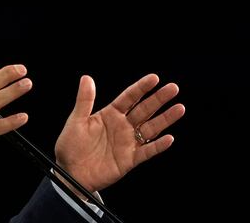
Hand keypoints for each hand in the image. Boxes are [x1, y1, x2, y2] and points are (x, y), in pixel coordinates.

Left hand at [54, 74, 185, 191]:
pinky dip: (158, 146)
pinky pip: (147, 151)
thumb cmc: (71, 145)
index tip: (154, 78)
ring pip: (150, 128)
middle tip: (173, 88)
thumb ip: (84, 100)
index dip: (141, 88)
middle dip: (158, 99)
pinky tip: (168, 138)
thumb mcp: (76, 120)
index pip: (129, 98)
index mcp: (109, 114)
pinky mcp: (129, 159)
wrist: (70, 172)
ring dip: (165, 119)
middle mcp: (122, 126)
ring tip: (179, 108)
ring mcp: (127, 142)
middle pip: (144, 110)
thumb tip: (86, 78)